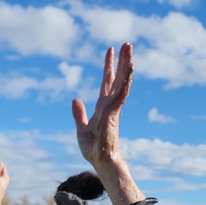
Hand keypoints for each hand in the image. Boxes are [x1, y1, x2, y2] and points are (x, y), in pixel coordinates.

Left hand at [72, 43, 132, 168]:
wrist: (100, 160)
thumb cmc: (94, 149)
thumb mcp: (82, 128)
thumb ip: (79, 114)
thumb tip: (75, 99)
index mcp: (103, 106)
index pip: (106, 82)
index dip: (108, 67)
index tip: (110, 50)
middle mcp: (110, 104)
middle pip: (117, 78)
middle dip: (121, 61)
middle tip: (126, 43)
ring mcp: (113, 107)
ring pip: (122, 81)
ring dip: (126, 65)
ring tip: (129, 48)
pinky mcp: (114, 112)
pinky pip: (121, 92)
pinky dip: (126, 80)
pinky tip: (130, 67)